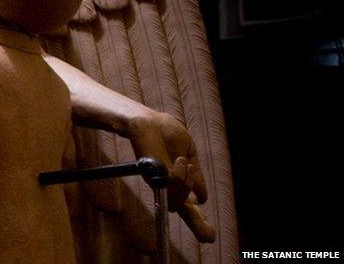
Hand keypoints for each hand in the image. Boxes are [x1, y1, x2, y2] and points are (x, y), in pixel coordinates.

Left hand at [128, 110, 215, 242]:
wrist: (148, 121)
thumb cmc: (165, 132)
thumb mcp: (187, 151)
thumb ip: (194, 173)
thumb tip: (202, 197)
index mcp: (180, 180)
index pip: (190, 205)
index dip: (198, 221)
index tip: (208, 235)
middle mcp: (170, 186)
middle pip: (182, 210)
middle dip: (197, 225)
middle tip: (208, 236)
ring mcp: (161, 183)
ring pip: (179, 203)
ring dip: (187, 185)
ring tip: (184, 164)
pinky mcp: (153, 176)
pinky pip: (172, 187)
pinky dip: (180, 177)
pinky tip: (180, 162)